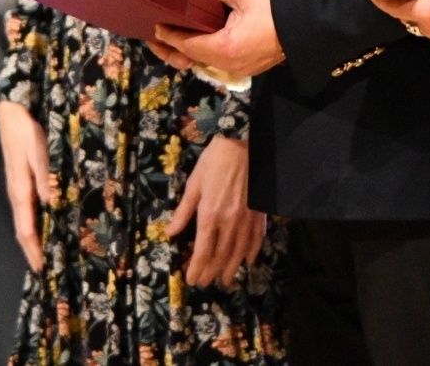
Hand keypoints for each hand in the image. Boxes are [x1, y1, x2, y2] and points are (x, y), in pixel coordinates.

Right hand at [0, 100, 51, 272]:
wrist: (13, 110)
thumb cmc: (26, 129)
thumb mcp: (39, 151)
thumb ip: (46, 176)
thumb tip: (53, 204)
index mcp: (20, 191)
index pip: (26, 231)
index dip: (35, 252)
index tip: (44, 272)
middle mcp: (19, 193)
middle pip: (26, 230)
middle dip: (36, 251)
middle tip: (50, 271)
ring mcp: (21, 186)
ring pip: (30, 219)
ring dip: (39, 237)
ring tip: (54, 252)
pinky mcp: (25, 177)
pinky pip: (33, 206)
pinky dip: (41, 220)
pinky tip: (53, 220)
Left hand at [147, 0, 285, 78]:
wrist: (305, 27)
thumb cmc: (274, 10)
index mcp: (225, 47)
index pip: (188, 44)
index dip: (170, 37)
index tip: (155, 27)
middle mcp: (228, 64)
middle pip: (192, 58)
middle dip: (171, 50)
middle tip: (154, 39)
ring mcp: (238, 69)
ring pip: (204, 62)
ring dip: (187, 52)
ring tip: (171, 41)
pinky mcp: (246, 68)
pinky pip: (218, 62)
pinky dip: (203, 53)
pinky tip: (198, 41)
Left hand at [168, 133, 265, 286]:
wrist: (243, 146)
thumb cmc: (214, 162)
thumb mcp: (194, 185)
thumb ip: (183, 212)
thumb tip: (170, 233)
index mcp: (210, 215)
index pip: (203, 251)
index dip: (197, 268)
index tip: (192, 280)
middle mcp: (229, 222)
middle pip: (221, 255)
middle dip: (212, 272)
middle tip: (206, 283)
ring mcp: (247, 219)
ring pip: (239, 251)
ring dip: (231, 268)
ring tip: (226, 280)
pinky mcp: (259, 213)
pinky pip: (257, 238)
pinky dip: (252, 251)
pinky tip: (248, 260)